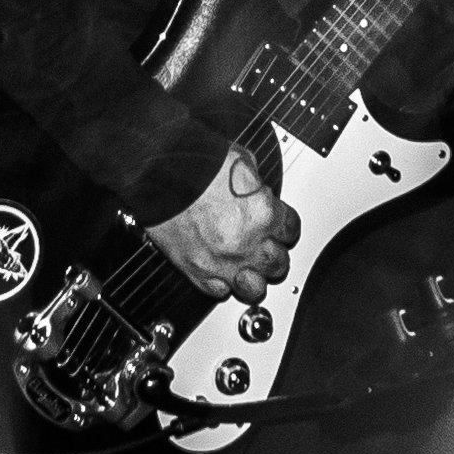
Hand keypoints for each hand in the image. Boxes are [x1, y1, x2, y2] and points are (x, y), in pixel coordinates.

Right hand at [147, 144, 299, 302]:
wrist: (162, 173)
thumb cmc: (198, 164)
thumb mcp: (242, 162)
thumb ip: (256, 185)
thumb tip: (258, 190)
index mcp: (263, 213)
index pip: (291, 231)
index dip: (285, 228)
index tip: (280, 227)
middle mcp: (246, 242)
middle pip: (278, 264)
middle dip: (275, 254)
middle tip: (267, 247)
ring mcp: (221, 261)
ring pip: (254, 288)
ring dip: (255, 278)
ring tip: (249, 268)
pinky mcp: (195, 271)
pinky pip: (219, 292)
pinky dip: (223, 284)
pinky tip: (223, 273)